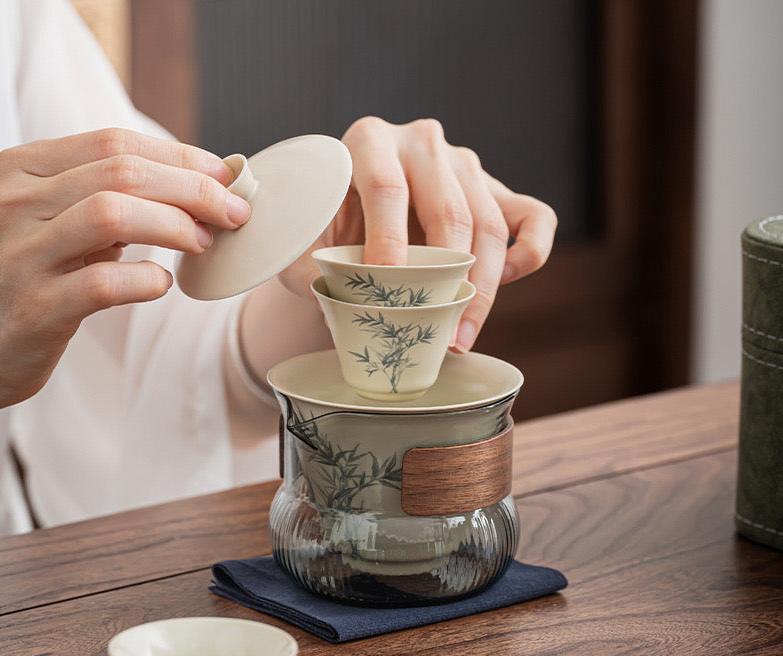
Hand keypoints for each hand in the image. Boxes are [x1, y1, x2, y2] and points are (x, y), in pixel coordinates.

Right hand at [0, 128, 249, 415]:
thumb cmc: (38, 276)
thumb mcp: (64, 222)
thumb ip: (115, 197)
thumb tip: (202, 186)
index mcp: (24, 170)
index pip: (114, 142)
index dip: (180, 157)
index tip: (225, 176)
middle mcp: (15, 203)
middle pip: (121, 172)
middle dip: (193, 189)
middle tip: (234, 212)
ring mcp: (21, 254)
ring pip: (112, 214)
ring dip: (173, 226)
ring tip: (202, 242)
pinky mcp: (36, 307)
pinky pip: (105, 283)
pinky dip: (147, 280)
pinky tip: (161, 284)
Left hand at [278, 116, 556, 351]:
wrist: (352, 202)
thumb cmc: (326, 219)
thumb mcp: (302, 232)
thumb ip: (300, 258)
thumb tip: (323, 296)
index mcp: (370, 140)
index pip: (387, 188)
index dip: (388, 241)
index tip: (387, 291)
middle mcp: (423, 143)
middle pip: (450, 211)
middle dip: (448, 281)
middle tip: (439, 335)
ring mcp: (466, 163)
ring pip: (491, 224)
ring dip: (484, 288)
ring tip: (463, 336)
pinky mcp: (496, 188)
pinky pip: (534, 217)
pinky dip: (528, 253)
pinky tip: (502, 283)